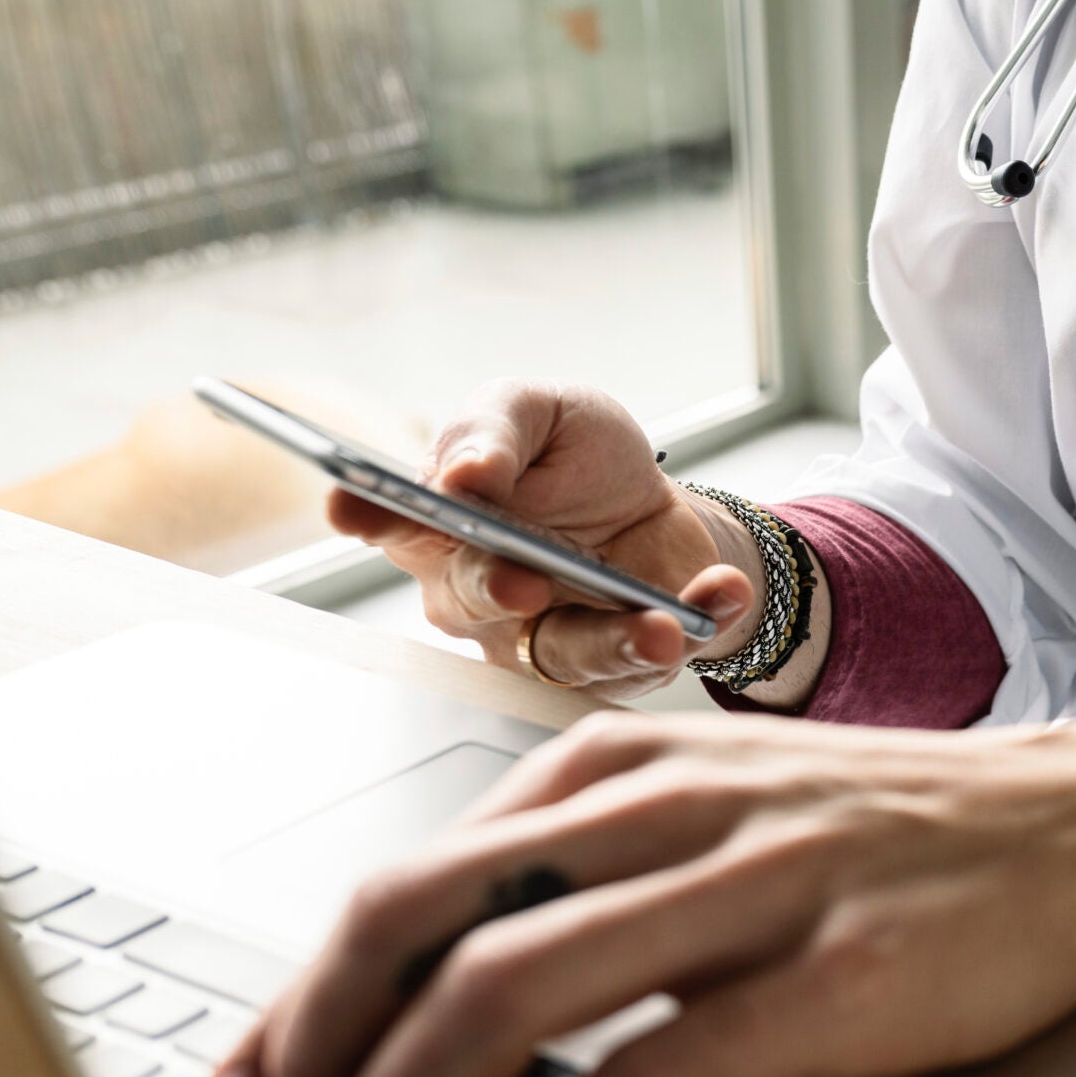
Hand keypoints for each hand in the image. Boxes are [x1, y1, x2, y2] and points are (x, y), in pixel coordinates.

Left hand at [201, 710, 1075, 1076]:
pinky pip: (645, 1071)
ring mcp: (752, 884)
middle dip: (315, 1045)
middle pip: (420, 917)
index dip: (303, 992)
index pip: (409, 873)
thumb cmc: (904, 833)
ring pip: (509, 987)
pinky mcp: (830, 976)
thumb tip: (449, 979)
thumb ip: (597, 870)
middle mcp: (670, 807)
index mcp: (627, 767)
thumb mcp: (725, 812)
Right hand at [335, 381, 767, 699]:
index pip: (389, 520)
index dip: (368, 514)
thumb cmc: (580, 459)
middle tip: (524, 578)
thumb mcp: (544, 413)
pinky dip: (691, 624)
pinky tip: (720, 593)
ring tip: (658, 624)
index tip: (355, 506)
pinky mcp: (608, 664)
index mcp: (441, 519)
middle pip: (468, 600)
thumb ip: (498, 431)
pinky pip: (643, 660)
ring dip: (613, 639)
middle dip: (495, 588)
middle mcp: (475, 590)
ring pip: (560, 652)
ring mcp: (537, 635)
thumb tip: (464, 473)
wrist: (659, 505)